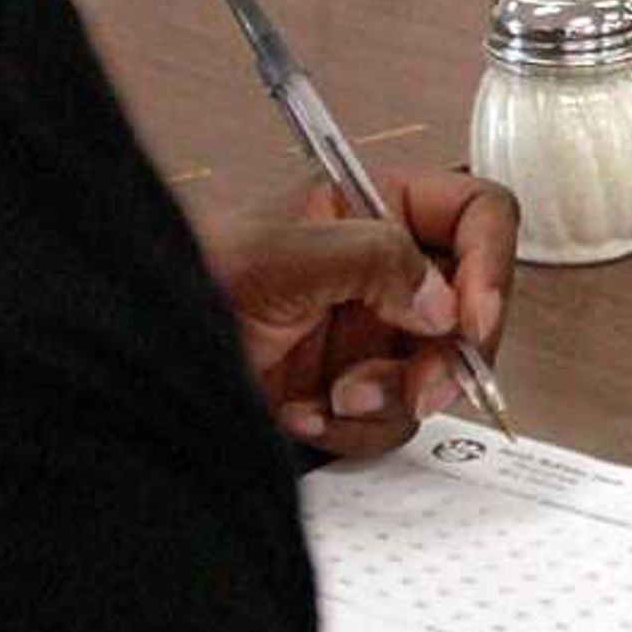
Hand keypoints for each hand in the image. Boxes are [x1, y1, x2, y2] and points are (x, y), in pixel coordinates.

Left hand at [200, 170, 516, 456]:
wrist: (141, 359)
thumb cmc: (189, 278)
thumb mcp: (280, 255)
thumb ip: (372, 259)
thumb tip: (442, 302)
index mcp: (373, 204)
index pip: (473, 213)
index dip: (489, 262)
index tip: (472, 319)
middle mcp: (382, 267)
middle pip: (471, 307)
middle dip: (446, 356)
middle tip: (420, 387)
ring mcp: (370, 330)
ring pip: (438, 373)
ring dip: (391, 399)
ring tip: (332, 397)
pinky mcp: (351, 387)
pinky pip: (392, 419)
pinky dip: (354, 427)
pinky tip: (303, 413)